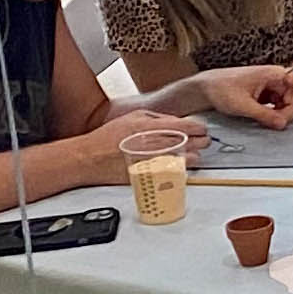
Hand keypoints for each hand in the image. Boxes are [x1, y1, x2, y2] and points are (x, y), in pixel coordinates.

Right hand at [83, 109, 211, 184]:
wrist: (90, 158)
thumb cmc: (109, 138)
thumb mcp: (134, 117)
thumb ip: (158, 118)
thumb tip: (177, 121)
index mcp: (155, 127)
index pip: (190, 127)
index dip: (200, 129)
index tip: (201, 130)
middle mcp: (159, 144)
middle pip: (195, 143)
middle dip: (200, 142)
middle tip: (199, 142)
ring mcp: (157, 161)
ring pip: (190, 160)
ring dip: (192, 157)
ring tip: (188, 154)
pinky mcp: (153, 176)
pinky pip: (177, 173)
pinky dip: (180, 169)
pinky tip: (176, 165)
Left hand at [205, 65, 292, 127]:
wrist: (205, 88)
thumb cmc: (220, 87)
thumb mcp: (242, 105)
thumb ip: (265, 115)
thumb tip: (282, 124)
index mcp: (274, 74)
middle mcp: (276, 79)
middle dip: (288, 113)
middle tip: (275, 122)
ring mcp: (271, 87)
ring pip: (287, 104)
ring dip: (280, 114)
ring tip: (264, 119)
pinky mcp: (265, 95)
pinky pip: (278, 106)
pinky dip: (274, 114)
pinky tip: (263, 117)